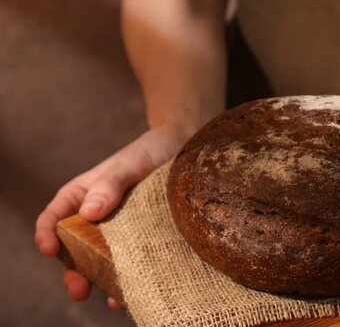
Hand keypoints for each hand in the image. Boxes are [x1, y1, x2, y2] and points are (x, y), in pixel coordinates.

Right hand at [35, 124, 192, 305]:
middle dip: (74, 272)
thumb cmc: (149, 152)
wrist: (184, 150)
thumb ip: (109, 185)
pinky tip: (138, 289)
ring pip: (103, 260)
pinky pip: (132, 260)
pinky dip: (131, 276)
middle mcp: (95, 218)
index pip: (53, 218)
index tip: (50, 250)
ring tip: (114, 298)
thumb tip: (88, 212)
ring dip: (104, 280)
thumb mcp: (128, 164)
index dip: (47, 235)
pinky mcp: (142, 239)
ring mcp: (118, 231)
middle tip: (80, 290)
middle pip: (75, 250)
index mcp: (80, 197)